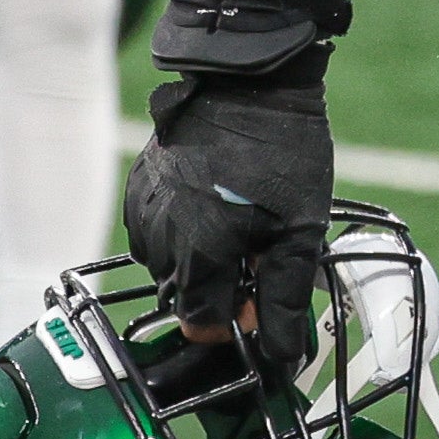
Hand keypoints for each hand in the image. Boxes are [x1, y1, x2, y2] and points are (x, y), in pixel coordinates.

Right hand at [123, 74, 332, 376]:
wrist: (250, 82)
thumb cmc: (282, 153)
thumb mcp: (299, 230)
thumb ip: (284, 297)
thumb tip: (282, 356)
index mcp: (196, 254)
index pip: (200, 323)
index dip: (233, 321)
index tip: (259, 300)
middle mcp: (158, 238)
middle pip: (183, 294)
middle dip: (218, 288)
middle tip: (257, 255)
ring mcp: (143, 209)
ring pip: (165, 263)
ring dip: (197, 259)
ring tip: (237, 224)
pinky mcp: (139, 184)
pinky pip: (153, 229)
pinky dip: (179, 230)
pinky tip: (211, 205)